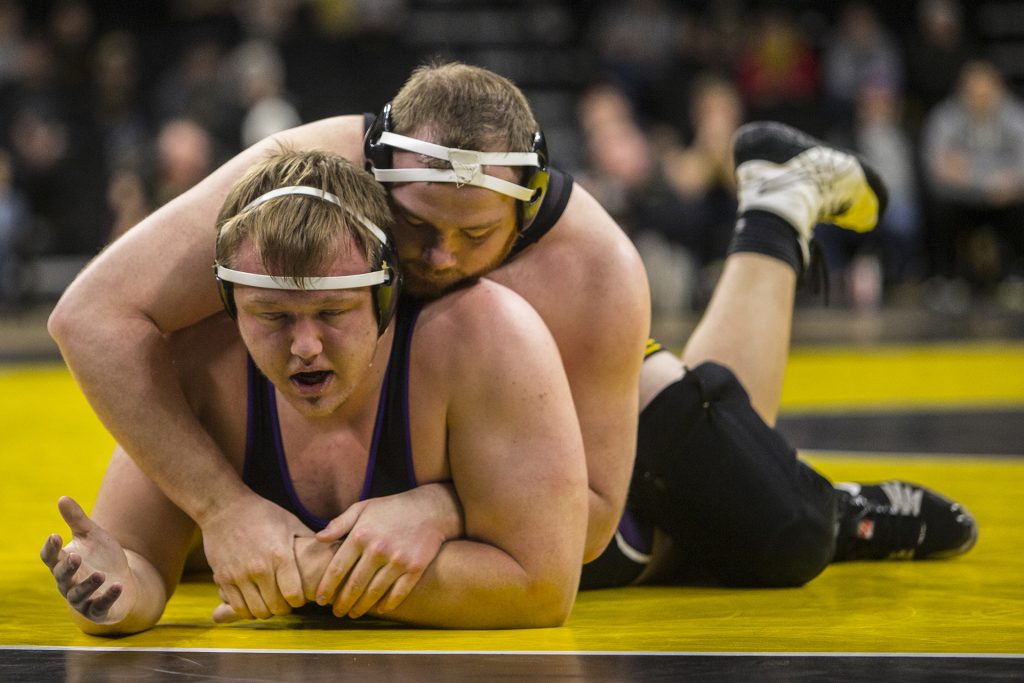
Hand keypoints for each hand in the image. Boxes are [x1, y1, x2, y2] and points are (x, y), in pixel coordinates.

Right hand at [40, 497, 132, 624]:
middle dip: (67, 568)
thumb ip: (77, 520)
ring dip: (88, 585)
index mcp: (63, 564)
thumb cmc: (103, 557)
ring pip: (79, 595)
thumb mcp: (93, 536)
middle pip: (62, 577)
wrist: (125, 581)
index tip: (55, 535)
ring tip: (101, 574)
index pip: (50, 558)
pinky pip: (100, 607)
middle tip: (74, 556)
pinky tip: (118, 586)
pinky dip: (108, 597)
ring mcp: (82, 600)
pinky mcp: (99, 611)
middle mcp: (68, 583)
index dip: (51, 549)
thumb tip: (62, 498)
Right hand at [201, 493, 312, 620]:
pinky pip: (237, 607)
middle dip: (284, 607)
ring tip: (269, 601)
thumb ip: (309, 541)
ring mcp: (239, 575)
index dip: (300, 600)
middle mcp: (259, 568)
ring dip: (266, 610)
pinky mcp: (223, 578)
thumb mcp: (290, 522)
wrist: (224, 508)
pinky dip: (247, 609)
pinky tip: (253, 600)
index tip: (300, 596)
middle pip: (276, 607)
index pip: (294, 595)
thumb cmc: (262, 514)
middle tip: (285, 601)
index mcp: (280, 555)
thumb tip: (333, 549)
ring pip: (256, 610)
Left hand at [313, 485, 459, 617]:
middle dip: (342, 602)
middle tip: (336, 612)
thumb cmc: (391, 508)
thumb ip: (339, 524)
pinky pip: (399, 593)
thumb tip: (318, 538)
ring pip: (374, 592)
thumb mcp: (362, 508)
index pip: (338, 568)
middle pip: (354, 585)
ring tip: (353, 614)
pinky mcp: (415, 568)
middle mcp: (378, 549)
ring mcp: (398, 560)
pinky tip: (379, 609)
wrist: (430, 508)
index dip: (327, 587)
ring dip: (361, 607)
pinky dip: (387, 604)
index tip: (320, 599)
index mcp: (361, 535)